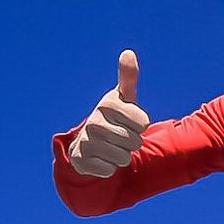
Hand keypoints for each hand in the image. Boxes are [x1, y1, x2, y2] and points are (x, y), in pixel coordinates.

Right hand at [68, 50, 150, 177]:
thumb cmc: (114, 116)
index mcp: (107, 103)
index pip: (143, 123)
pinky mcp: (80, 160)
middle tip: (121, 136)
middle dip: (132, 142)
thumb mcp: (124, 97)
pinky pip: (109, 170)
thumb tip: (128, 52)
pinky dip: (110, 168)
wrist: (89, 141)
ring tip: (113, 147)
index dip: (141, 126)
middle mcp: (94, 121)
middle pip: (134, 142)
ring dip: (122, 156)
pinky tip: (102, 158)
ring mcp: (85, 141)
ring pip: (123, 158)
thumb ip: (128, 77)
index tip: (131, 121)